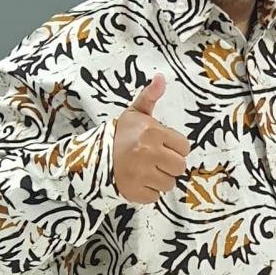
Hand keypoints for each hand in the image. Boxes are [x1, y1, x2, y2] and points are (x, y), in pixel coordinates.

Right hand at [112, 73, 190, 203]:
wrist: (91, 156)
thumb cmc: (119, 135)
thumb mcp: (135, 113)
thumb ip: (151, 96)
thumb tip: (161, 77)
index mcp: (152, 132)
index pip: (184, 147)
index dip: (174, 147)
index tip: (162, 146)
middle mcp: (148, 153)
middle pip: (180, 167)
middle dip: (169, 164)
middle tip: (154, 159)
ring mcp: (142, 174)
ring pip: (169, 183)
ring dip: (160, 179)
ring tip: (146, 170)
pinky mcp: (135, 192)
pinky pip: (155, 196)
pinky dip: (148, 191)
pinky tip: (138, 181)